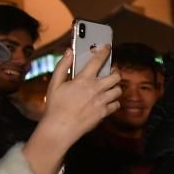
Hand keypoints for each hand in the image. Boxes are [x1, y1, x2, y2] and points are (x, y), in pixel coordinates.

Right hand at [22, 47, 121, 173]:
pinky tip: (107, 100)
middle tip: (112, 71)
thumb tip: (69, 52)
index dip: (104, 51)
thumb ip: (62, 66)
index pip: (98, 61)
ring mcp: (102, 101)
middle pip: (116, 76)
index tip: (107, 46)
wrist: (61, 127)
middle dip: (116, 71)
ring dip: (115, 87)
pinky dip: (114, 102)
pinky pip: (116, 104)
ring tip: (109, 86)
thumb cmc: (56, 105)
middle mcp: (96, 89)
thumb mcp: (55, 83)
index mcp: (84, 80)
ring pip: (118, 90)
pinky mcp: (104, 113)